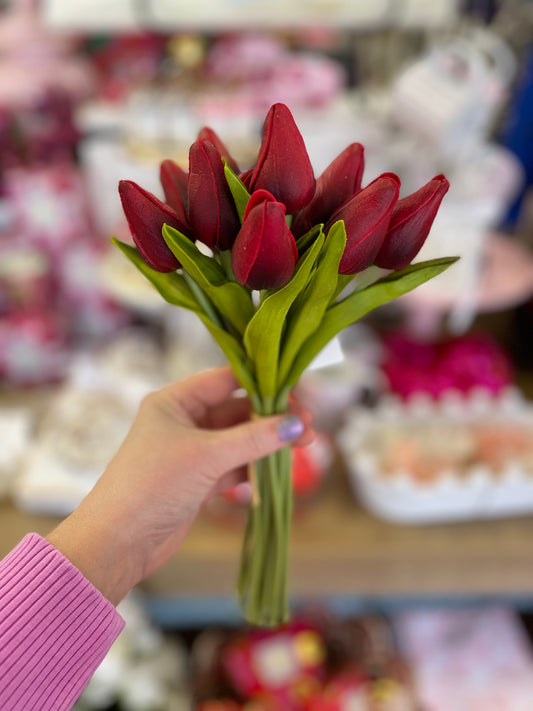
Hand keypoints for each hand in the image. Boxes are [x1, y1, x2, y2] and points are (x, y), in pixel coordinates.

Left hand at [46, 367, 313, 604]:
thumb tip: (296, 424)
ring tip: (303, 445)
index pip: (225, 380)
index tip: (296, 391)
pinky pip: (232, 465)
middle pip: (236, 411)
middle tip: (307, 425)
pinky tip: (276, 470)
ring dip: (266, 444)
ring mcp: (190, 452)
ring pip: (238, 440)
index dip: (261, 383)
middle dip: (271, 418)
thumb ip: (254, 439)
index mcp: (174, 401)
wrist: (118, 542)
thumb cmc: (153, 485)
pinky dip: (253, 467)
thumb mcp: (208, 456)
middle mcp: (182, 421)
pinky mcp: (196, 480)